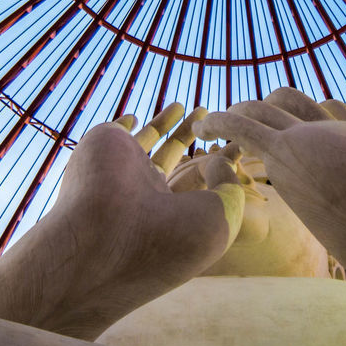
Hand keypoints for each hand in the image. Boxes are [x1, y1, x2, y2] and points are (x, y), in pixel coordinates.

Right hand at [0, 104, 242, 339]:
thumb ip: (228, 182)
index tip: (239, 148)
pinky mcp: (107, 143)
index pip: (200, 186)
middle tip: (216, 122)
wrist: (106, 233)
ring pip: (152, 140)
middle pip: (178, 162)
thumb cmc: (167, 237)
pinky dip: (125, 121)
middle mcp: (147, 195)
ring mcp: (125, 169)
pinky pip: (118, 128)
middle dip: (198, 142)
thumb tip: (218, 159)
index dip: (221, 166)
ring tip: (196, 108)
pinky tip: (132, 117)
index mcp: (172, 217)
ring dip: (172, 124)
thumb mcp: (221, 216)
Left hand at [195, 88, 345, 344]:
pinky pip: (248, 126)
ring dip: (242, 112)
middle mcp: (345, 132)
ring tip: (216, 121)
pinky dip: (225, 120)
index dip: (310, 117)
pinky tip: (205, 123)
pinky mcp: (296, 155)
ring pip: (270, 106)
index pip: (333, 111)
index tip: (291, 129)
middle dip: (270, 110)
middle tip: (245, 124)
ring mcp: (321, 138)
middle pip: (298, 101)